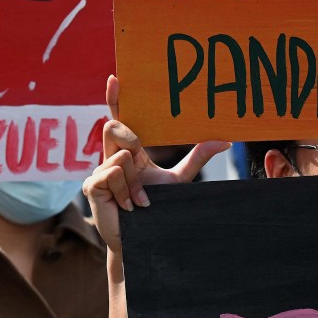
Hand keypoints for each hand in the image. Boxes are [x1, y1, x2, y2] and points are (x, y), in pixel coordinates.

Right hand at [83, 76, 229, 253]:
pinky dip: (127, 191)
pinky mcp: (91, 186)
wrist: (145, 240)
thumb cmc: (158, 209)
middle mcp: (112, 156)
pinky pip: (113, 174)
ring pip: (119, 157)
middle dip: (130, 139)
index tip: (116, 77)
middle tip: (139, 155)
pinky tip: (129, 207)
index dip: (116, 98)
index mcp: (129, 149)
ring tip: (140, 201)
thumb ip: (197, 157)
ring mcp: (99, 171)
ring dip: (135, 182)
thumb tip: (225, 140)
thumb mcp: (178, 179)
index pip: (120, 117)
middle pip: (113, 127)